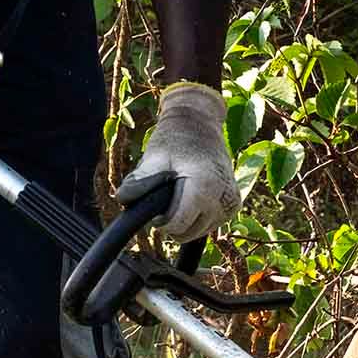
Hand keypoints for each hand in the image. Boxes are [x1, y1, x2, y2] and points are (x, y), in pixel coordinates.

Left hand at [118, 83, 239, 242]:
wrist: (200, 123)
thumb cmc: (175, 139)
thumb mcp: (155, 157)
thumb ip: (139, 181)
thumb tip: (122, 199)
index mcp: (205, 188)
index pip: (178, 225)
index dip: (160, 222)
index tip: (155, 207)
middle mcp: (223, 199)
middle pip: (188, 233)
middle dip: (172, 222)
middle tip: (166, 198)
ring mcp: (232, 203)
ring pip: (199, 232)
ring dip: (185, 221)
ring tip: (179, 195)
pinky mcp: (235, 205)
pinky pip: (209, 225)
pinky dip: (197, 218)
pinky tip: (192, 198)